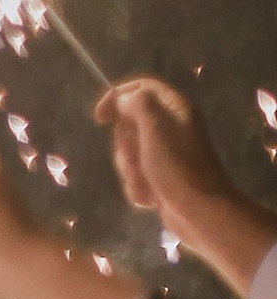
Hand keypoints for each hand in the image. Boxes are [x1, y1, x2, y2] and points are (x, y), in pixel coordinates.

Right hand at [98, 77, 266, 268]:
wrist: (199, 211)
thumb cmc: (177, 166)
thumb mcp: (155, 126)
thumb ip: (136, 104)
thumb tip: (121, 100)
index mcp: (173, 109)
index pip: (141, 88)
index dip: (117, 97)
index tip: (100, 118)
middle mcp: (169, 128)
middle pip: (128, 125)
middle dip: (125, 146)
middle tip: (139, 157)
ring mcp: (164, 155)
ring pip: (127, 155)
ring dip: (131, 171)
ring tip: (148, 182)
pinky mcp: (160, 178)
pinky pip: (134, 177)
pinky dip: (138, 188)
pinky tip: (151, 198)